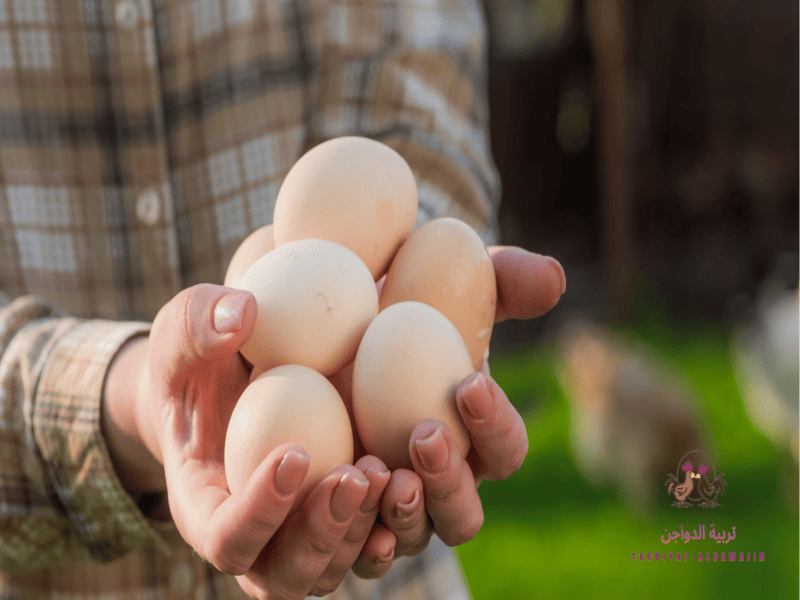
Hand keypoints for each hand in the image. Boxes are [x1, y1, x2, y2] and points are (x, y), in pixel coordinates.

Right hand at [104, 284, 389, 598]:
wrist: (234, 384)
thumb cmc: (201, 363)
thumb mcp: (183, 334)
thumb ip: (197, 324)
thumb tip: (242, 313)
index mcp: (206, 509)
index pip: (226, 540)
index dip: (259, 512)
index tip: (294, 453)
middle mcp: (260, 539)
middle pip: (290, 576)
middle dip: (325, 532)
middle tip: (356, 474)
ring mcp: (308, 533)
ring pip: (342, 568)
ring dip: (370, 527)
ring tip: (392, 470)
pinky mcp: (350, 515)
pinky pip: (382, 539)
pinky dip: (406, 516)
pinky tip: (422, 470)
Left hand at [353, 247, 565, 576]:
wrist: (322, 326)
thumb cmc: (398, 304)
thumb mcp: (447, 282)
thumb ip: (502, 280)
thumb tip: (554, 278)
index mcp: (474, 437)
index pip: (506, 449)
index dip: (496, 424)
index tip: (468, 383)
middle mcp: (439, 482)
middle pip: (464, 513)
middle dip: (450, 480)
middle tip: (425, 434)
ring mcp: (392, 507)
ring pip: (416, 537)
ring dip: (405, 512)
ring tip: (378, 469)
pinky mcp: (346, 518)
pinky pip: (357, 549)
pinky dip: (356, 534)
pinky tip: (342, 497)